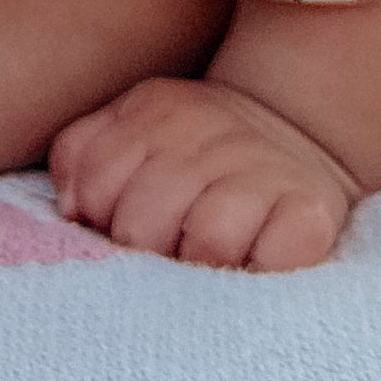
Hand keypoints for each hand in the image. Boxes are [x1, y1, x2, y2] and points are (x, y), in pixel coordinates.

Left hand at [48, 75, 359, 270]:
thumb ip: (84, 154)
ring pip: (207, 241)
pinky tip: (255, 259)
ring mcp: (264, 170)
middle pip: (142, 223)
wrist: (297, 126)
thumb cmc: (195, 147)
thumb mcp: (133, 126)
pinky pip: (276, 258)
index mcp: (157, 110)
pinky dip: (261, 270)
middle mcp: (210, 132)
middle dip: (143, 250)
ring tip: (203, 260)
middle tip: (162, 249)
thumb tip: (69, 207)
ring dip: (199, 265)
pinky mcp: (312, 211)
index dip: (96, 219)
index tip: (114, 224)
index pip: (95, 186)